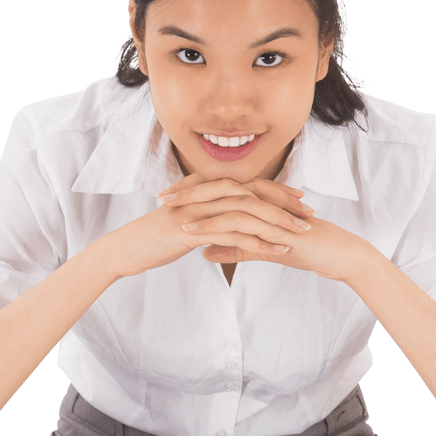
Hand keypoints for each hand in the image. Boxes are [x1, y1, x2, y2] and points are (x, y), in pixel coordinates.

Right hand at [99, 173, 317, 279]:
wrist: (124, 249)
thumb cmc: (152, 240)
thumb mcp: (184, 226)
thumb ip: (206, 221)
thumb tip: (224, 227)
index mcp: (204, 190)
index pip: (248, 185)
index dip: (276, 191)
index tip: (300, 200)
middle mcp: (204, 194)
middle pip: (254, 194)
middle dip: (285, 204)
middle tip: (310, 216)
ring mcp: (199, 210)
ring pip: (248, 212)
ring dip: (278, 223)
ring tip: (301, 235)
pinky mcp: (194, 230)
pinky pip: (234, 234)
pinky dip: (259, 242)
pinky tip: (277, 251)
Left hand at [164, 175, 361, 283]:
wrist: (336, 255)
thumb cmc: (306, 250)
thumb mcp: (262, 249)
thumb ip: (235, 248)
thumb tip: (205, 252)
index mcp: (259, 200)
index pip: (221, 189)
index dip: (193, 191)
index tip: (169, 196)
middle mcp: (262, 199)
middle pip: (218, 189)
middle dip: (188, 192)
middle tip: (160, 198)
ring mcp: (269, 209)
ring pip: (226, 203)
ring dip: (197, 209)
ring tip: (171, 216)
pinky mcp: (274, 225)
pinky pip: (240, 224)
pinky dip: (216, 229)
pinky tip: (196, 237)